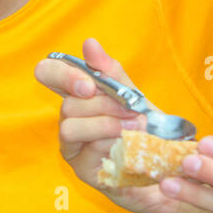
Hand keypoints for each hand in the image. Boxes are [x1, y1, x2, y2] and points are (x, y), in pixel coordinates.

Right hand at [33, 37, 186, 212]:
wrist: (165, 163)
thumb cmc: (145, 127)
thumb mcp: (132, 95)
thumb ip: (110, 73)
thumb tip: (89, 43)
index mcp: (77, 95)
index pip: (48, 73)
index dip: (62, 75)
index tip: (90, 85)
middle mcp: (69, 118)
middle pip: (67, 103)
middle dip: (103, 104)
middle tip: (133, 109)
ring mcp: (72, 145)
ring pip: (70, 127)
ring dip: (106, 124)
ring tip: (136, 127)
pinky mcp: (81, 168)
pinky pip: (86, 150)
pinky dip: (111, 144)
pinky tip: (130, 145)